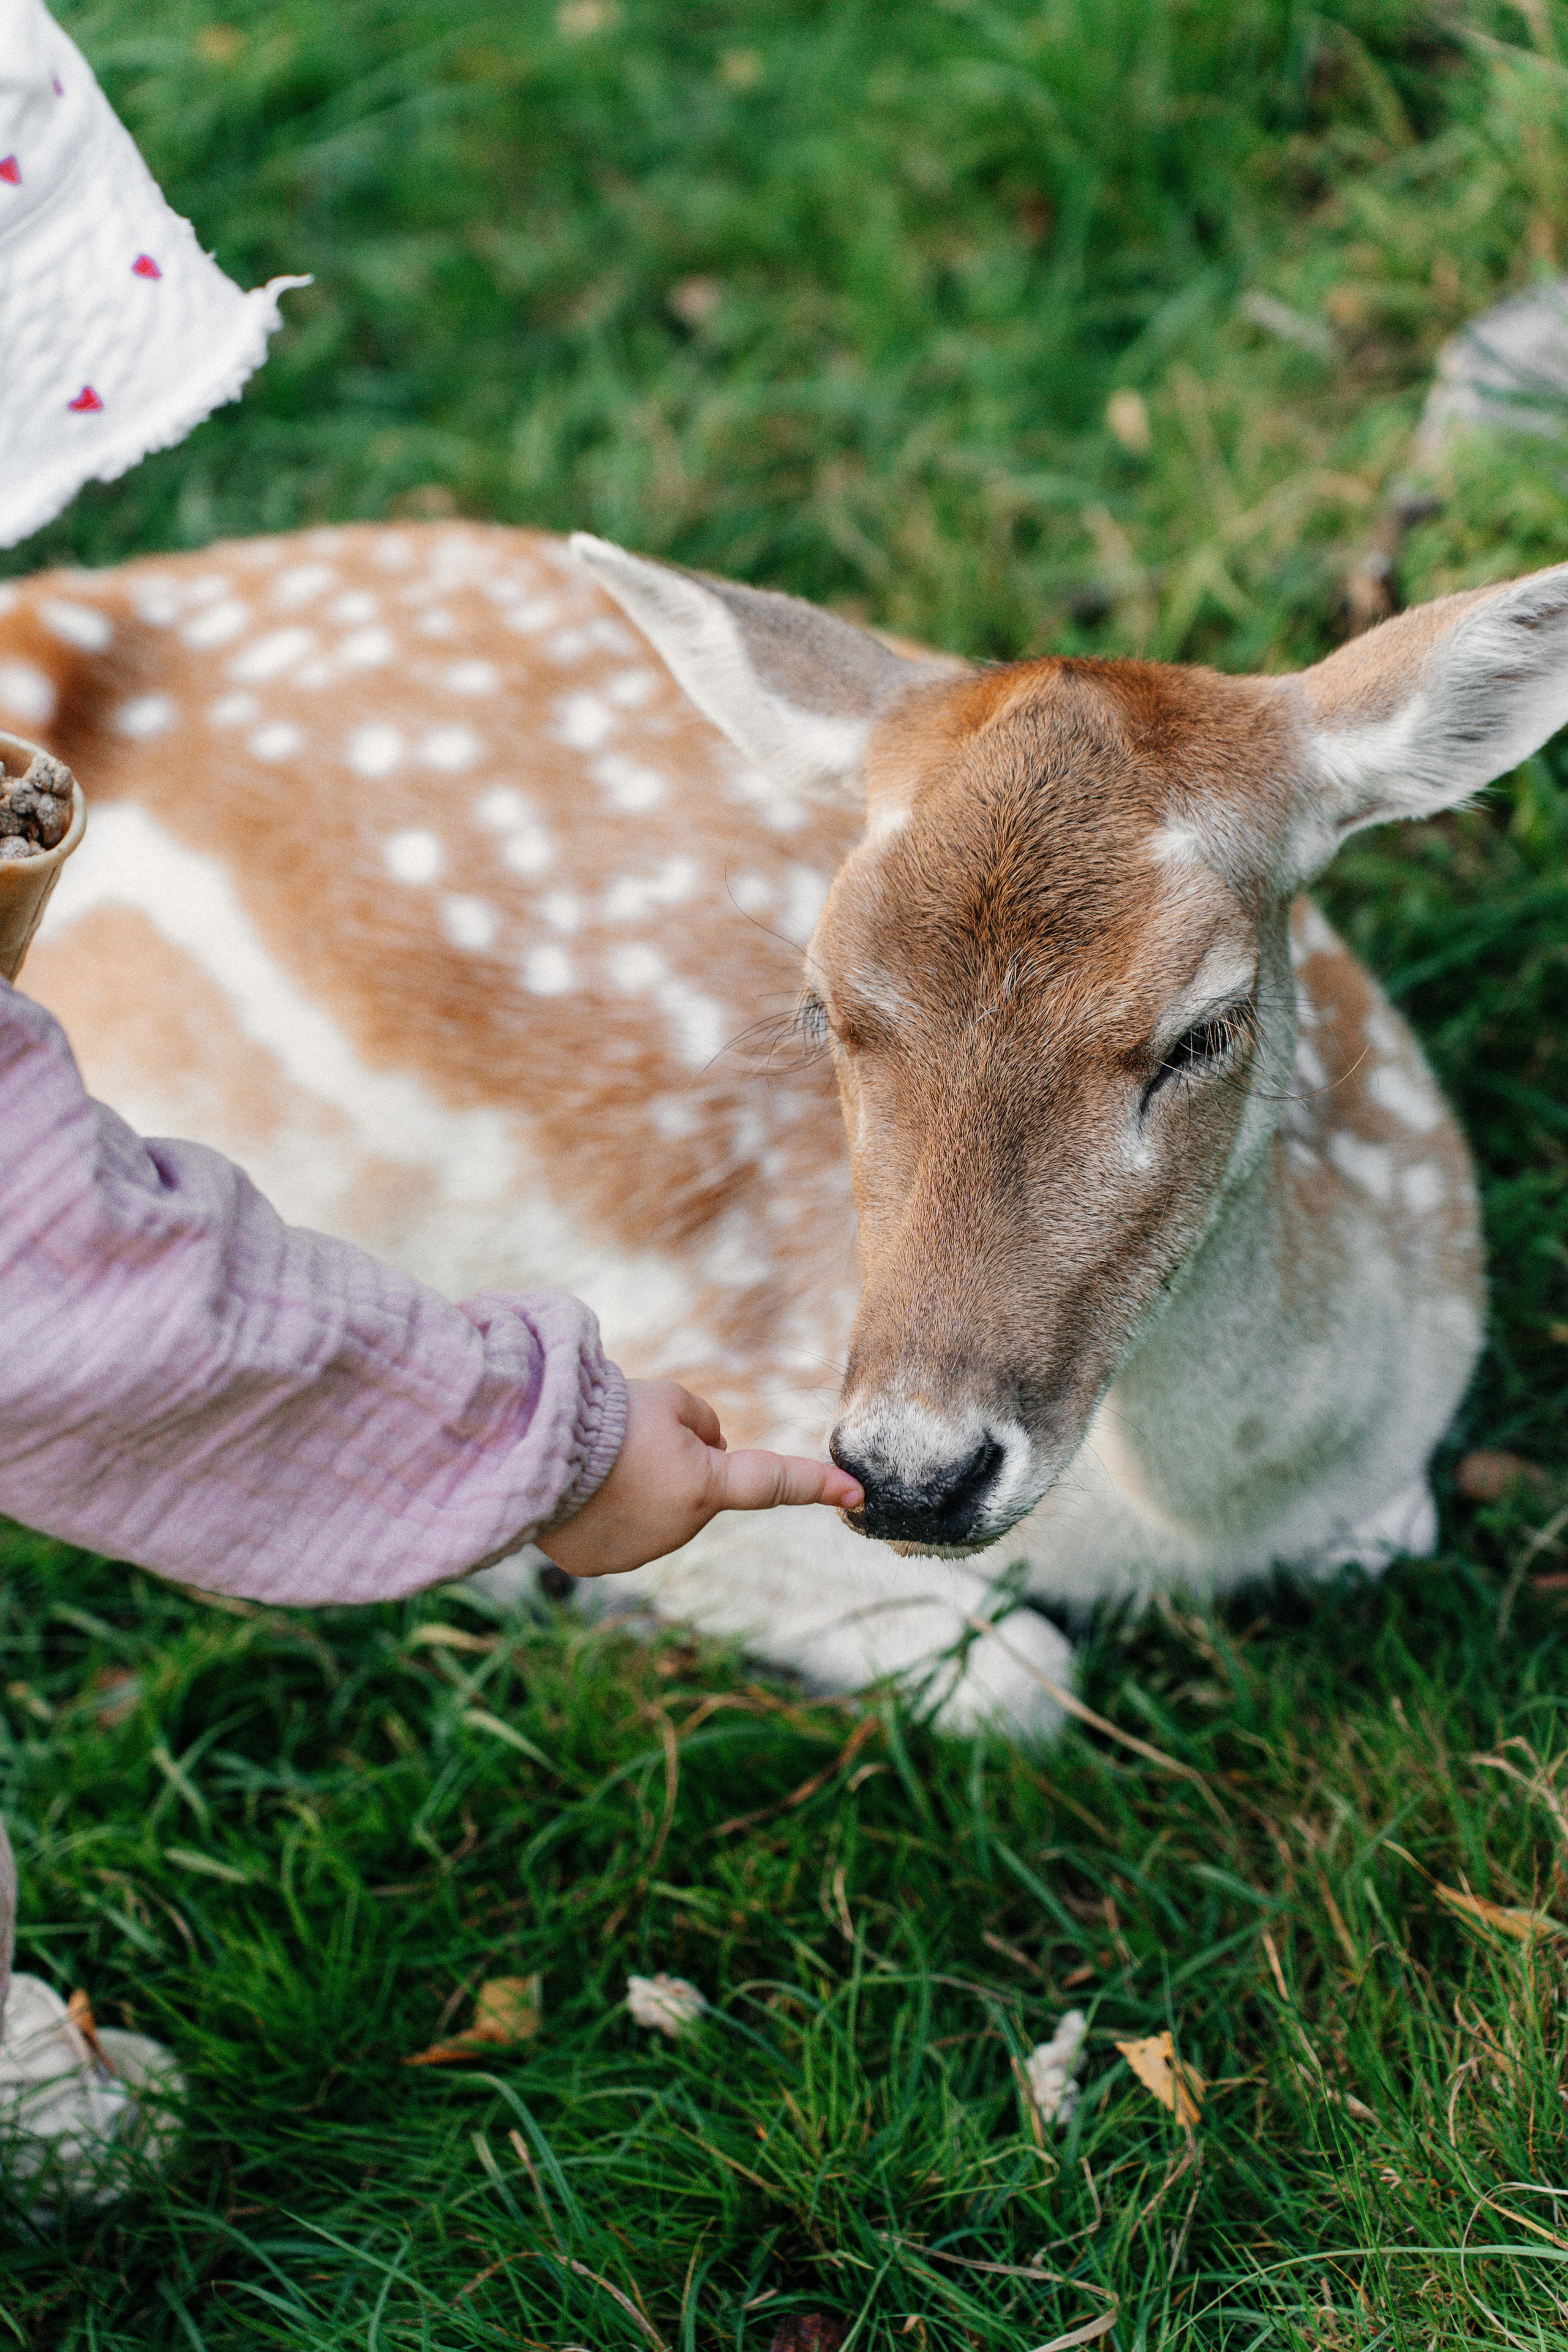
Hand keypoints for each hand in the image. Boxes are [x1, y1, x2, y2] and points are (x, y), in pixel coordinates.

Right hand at [539, 1379, 862, 1577]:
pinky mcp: (598, 1563)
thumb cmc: (605, 1416)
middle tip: (633, 1437)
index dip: (817, 1484)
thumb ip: (703, 1425)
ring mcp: (638, 1554)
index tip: (857, 1494)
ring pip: (656, 1509)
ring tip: (598, 1460)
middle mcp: (679, 1530)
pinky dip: (604, 1508)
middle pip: (698, 1488)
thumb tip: (707, 1450)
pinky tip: (579, 1489)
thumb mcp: (669, 1399)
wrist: (531, 1451)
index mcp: (705, 1487)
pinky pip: (615, 1529)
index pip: (773, 1482)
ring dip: (638, 1485)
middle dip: (681, 1463)